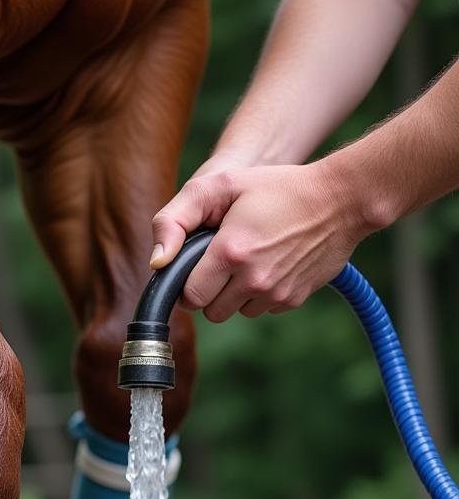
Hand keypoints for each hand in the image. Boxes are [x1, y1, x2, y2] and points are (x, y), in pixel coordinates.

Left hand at [150, 161, 367, 321]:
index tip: (196, 266)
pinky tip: (270, 265)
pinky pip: (262, 309)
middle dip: (209, 291)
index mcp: (230, 253)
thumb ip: (175, 219)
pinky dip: (260, 295)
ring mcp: (276, 293)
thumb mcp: (220, 185)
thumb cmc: (277, 187)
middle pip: (211, 312)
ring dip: (235, 294)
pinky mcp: (293, 299)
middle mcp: (253, 279)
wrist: (342, 198)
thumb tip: (156, 263)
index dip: (188, 283)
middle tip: (221, 262)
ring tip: (248, 259)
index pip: (190, 297)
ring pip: (236, 313)